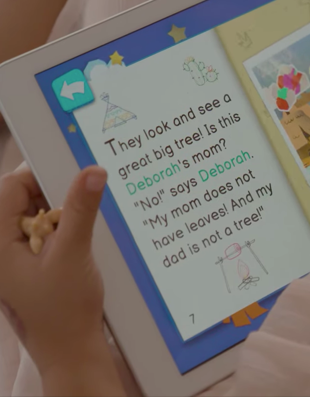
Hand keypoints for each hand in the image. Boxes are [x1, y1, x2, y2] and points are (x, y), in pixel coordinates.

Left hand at [0, 164, 123, 395]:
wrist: (71, 351)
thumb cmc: (64, 310)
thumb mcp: (73, 253)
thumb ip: (80, 209)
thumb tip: (92, 171)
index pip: (9, 188)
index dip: (38, 174)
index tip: (70, 169)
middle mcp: (1, 248)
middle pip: (21, 198)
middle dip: (53, 194)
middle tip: (81, 197)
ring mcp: (14, 257)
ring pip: (35, 214)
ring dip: (60, 211)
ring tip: (80, 223)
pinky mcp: (30, 264)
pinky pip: (44, 232)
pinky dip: (63, 227)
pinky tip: (80, 235)